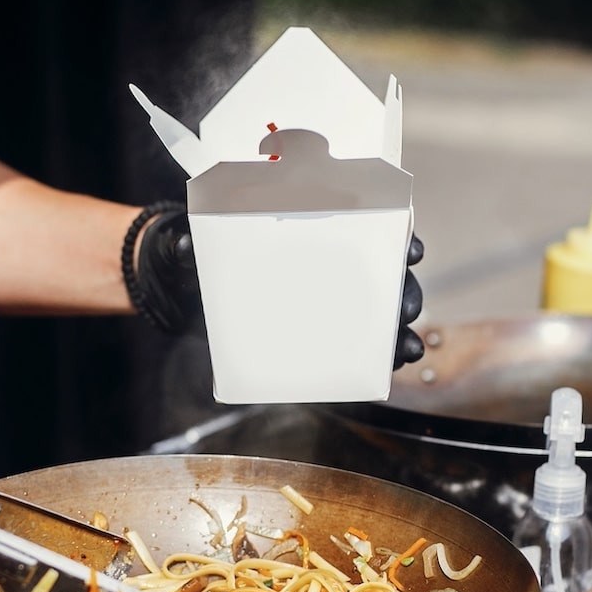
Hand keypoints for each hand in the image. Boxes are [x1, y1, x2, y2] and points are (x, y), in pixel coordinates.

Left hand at [133, 204, 425, 368]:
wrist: (191, 282)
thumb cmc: (211, 249)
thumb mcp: (209, 238)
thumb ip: (201, 238)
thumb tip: (184, 244)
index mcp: (322, 226)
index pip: (376, 225)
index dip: (399, 237)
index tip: (408, 249)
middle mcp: (335, 259)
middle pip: (387, 273)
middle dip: (405, 291)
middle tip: (403, 308)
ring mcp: (332, 297)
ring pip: (382, 310)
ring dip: (401, 330)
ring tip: (405, 347)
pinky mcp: (322, 331)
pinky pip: (361, 343)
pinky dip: (381, 355)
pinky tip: (391, 366)